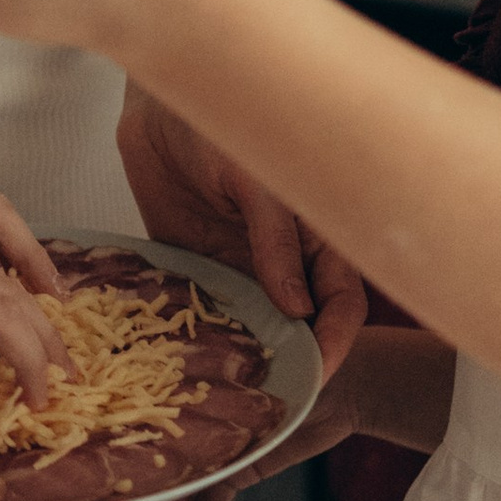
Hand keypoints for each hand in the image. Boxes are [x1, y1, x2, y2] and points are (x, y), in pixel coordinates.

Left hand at [118, 91, 366, 377]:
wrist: (158, 104)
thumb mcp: (254, 179)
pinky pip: (210, 309)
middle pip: (305, 322)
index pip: (342, 298)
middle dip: (297, 359)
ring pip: (259, 323)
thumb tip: (297, 305)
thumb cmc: (219, 121)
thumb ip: (275, 238)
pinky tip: (193, 360)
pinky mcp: (201, 266)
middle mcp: (285, 256)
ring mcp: (243, 264)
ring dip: (251, 354)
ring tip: (234, 391)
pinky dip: (206, 335)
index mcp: (315, 230)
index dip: (336, 338)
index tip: (318, 372)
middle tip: (276, 395)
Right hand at [145, 349, 372, 500]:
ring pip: (185, 481)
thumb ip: (227, 395)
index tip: (137, 480)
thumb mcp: (263, 376)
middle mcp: (197, 410)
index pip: (155, 416)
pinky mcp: (239, 464)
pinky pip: (212, 494)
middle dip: (159, 492)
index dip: (139, 448)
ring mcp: (217, 440)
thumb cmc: (307, 363)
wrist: (350, 384)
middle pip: (164, 454)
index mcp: (193, 377)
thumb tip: (187, 425)